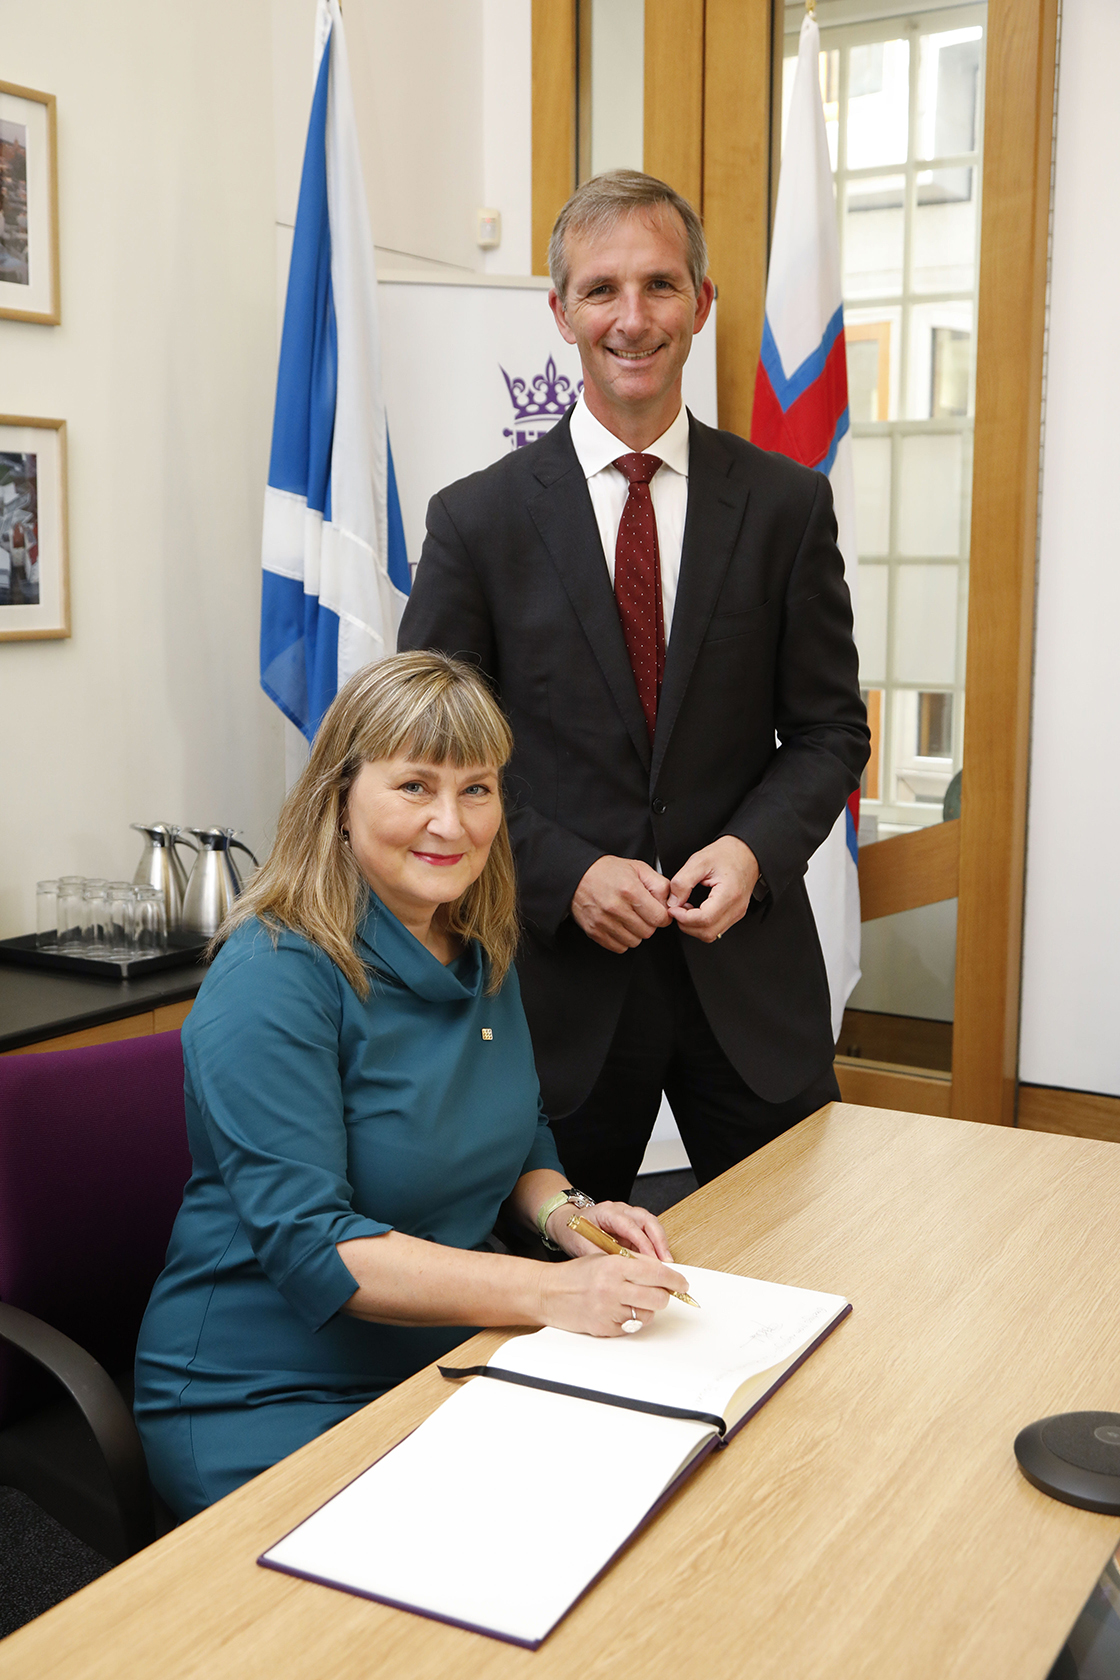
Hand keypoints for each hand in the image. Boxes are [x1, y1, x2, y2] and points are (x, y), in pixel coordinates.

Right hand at [536, 1251, 688, 1336]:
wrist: (548, 1292)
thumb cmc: (576, 1274)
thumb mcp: (604, 1258)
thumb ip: (633, 1263)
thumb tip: (662, 1272)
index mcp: (614, 1265)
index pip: (657, 1274)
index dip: (675, 1280)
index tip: (682, 1284)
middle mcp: (612, 1288)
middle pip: (658, 1298)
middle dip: (662, 1296)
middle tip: (659, 1293)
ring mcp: (608, 1310)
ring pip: (647, 1316)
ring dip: (646, 1309)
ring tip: (633, 1301)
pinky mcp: (604, 1328)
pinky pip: (631, 1328)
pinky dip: (630, 1321)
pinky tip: (620, 1311)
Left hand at [544, 1199, 673, 1261]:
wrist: (567, 1223)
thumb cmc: (573, 1231)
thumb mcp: (580, 1245)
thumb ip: (598, 1256)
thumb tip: (616, 1270)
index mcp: (606, 1212)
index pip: (629, 1224)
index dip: (641, 1242)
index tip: (650, 1259)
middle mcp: (621, 1210)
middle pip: (646, 1219)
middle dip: (658, 1240)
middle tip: (665, 1261)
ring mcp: (628, 1215)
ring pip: (651, 1223)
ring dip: (661, 1242)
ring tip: (666, 1263)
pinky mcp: (632, 1226)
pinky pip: (648, 1232)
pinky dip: (656, 1245)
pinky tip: (658, 1261)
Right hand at [571, 856, 671, 952]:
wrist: (576, 875)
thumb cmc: (606, 871)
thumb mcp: (638, 868)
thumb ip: (659, 885)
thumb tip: (670, 904)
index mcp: (630, 890)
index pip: (659, 918)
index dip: (662, 916)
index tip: (657, 912)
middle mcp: (616, 907)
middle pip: (648, 932)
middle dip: (648, 923)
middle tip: (641, 913)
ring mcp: (604, 921)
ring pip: (634, 941)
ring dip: (635, 932)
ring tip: (628, 918)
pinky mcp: (594, 931)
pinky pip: (618, 947)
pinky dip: (622, 939)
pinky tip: (619, 925)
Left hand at [667, 836, 759, 942]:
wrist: (746, 853)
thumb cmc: (727, 854)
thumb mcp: (699, 861)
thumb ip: (683, 881)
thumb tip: (673, 901)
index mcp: (729, 894)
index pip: (704, 919)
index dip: (684, 918)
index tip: (673, 909)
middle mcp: (736, 908)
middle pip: (707, 932)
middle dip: (686, 925)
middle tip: (677, 909)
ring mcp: (737, 913)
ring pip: (711, 934)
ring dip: (693, 926)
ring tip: (686, 908)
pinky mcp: (734, 914)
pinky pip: (715, 928)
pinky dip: (701, 924)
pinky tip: (695, 910)